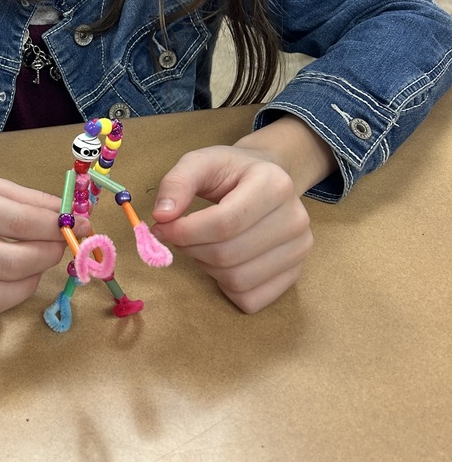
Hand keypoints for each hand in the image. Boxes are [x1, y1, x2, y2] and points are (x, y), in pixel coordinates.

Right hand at [0, 166, 63, 333]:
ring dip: (27, 286)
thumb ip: (26, 200)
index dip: (55, 229)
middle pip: (11, 264)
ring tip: (31, 268)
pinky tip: (0, 286)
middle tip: (56, 249)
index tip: (75, 227)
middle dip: (46, 257)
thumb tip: (72, 218)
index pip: (18, 223)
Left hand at [151, 143, 314, 313]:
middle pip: (228, 254)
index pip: (225, 223)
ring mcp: (300, 249)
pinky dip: (226, 287)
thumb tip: (162, 216)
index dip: (186, 231)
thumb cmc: (232, 172)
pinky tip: (222, 262)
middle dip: (192, 249)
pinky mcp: (295, 274)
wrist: (268, 180)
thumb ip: (177, 183)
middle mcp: (295, 219)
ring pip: (238, 280)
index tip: (163, 228)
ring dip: (207, 267)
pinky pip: (250, 299)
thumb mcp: (201, 162)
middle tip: (179, 236)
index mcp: (274, 184)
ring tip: (203, 244)